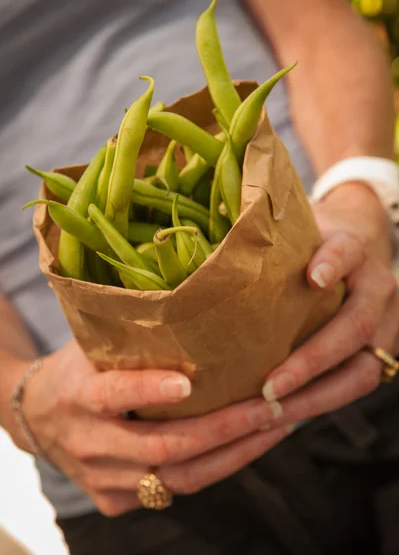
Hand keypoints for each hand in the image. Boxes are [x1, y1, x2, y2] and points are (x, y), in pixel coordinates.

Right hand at [13, 340, 291, 516]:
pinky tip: (249, 443)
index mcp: (78, 396)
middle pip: (161, 448)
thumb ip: (128, 335)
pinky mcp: (115, 500)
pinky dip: (217, 466)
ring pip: (177, 478)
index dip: (148, 390)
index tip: (189, 383)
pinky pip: (174, 489)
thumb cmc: (75, 370)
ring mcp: (102, 479)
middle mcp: (88, 444)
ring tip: (277, 425)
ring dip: (234, 454)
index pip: (112, 394)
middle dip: (222, 429)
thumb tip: (191, 301)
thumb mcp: (89, 346)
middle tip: (270, 406)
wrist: (35, 418)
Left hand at [259, 182, 398, 425]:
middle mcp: (377, 288)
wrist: (354, 254)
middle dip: (313, 359)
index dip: (334, 263)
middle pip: (356, 325)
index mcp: (354, 250)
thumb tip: (202, 259)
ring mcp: (385, 324)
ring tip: (273, 412)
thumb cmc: (311, 246)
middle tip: (269, 385)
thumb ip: (271, 246)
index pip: (348, 251)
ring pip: (362, 371)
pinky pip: (354, 386)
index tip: (313, 278)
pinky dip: (318, 403)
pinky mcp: (378, 353)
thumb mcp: (297, 235)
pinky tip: (282, 416)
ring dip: (316, 396)